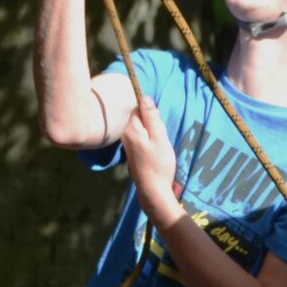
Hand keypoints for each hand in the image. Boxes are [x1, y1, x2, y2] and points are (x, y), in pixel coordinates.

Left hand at [122, 98, 179, 220]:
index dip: (152, 113)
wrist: (153, 190)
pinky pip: (142, 138)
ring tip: (159, 147)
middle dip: (153, 124)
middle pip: (140, 118)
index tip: (159, 126)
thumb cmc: (159, 163)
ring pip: (142, 129)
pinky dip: (150, 142)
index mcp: (131, 129)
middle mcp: (125, 135)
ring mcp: (127, 144)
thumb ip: (151, 116)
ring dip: (153, 134)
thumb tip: (144, 96)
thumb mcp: (159, 137)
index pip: (139, 107)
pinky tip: (155, 153)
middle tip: (161, 139)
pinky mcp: (132, 152)